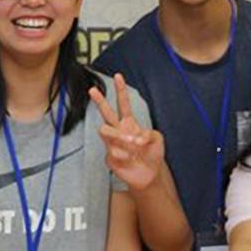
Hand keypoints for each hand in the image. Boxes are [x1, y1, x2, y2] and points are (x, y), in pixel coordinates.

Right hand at [90, 73, 166, 191]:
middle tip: (92, 90)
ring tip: (132, 143)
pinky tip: (130, 160)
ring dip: (119, 136)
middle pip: (106, 112)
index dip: (121, 90)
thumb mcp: (158, 139)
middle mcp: (119, 130)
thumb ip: (150, 134)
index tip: (118, 76)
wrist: (149, 174)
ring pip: (104, 130)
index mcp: (130, 122)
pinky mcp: (110, 157)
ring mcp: (112, 143)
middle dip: (99, 100)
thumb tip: (136, 137)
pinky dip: (125, 155)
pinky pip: (113, 151)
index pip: (124, 103)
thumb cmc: (152, 154)